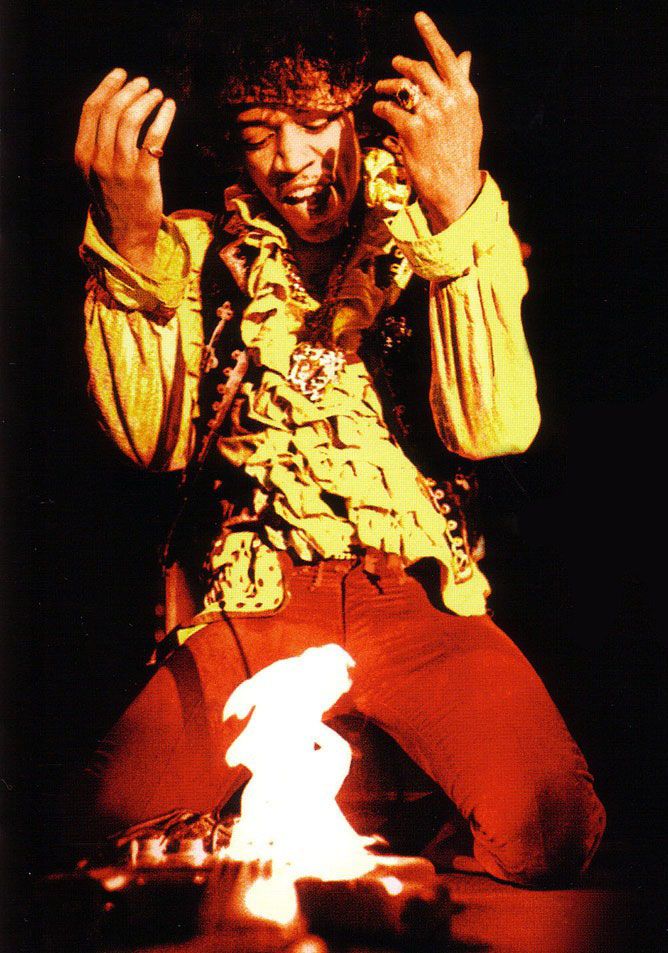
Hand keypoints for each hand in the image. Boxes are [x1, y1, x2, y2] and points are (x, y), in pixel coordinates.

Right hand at [74, 68, 175, 272]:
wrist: (127, 234)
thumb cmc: (115, 197)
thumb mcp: (96, 171)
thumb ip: (98, 143)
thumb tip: (116, 105)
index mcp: (83, 155)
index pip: (91, 110)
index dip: (107, 87)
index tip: (121, 74)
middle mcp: (99, 160)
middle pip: (112, 111)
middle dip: (129, 91)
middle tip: (145, 83)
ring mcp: (121, 169)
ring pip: (131, 121)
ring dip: (146, 101)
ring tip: (157, 95)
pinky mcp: (144, 177)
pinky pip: (154, 138)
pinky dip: (163, 118)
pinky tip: (169, 108)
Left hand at [373, 11, 482, 230]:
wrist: (454, 187)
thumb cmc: (462, 152)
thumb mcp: (469, 116)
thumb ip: (463, 84)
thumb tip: (465, 55)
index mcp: (465, 94)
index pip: (446, 57)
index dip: (431, 34)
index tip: (419, 17)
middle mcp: (448, 101)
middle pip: (419, 69)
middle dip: (403, 64)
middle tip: (394, 64)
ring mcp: (430, 115)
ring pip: (402, 88)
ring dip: (388, 86)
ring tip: (381, 89)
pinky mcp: (412, 130)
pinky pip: (391, 109)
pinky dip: (383, 108)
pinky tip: (381, 110)